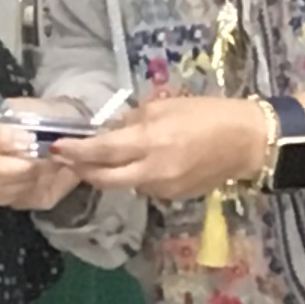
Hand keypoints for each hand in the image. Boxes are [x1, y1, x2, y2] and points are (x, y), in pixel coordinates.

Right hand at [0, 112, 60, 211]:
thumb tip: (29, 140)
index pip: (34, 170)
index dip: (54, 159)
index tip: (68, 145)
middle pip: (31, 188)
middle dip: (54, 176)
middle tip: (70, 158)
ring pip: (19, 197)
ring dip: (39, 183)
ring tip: (53, 166)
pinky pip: (4, 199)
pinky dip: (20, 189)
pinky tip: (20, 174)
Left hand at [47, 93, 274, 202]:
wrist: (247, 142)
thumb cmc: (208, 114)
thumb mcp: (165, 105)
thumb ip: (133, 120)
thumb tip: (111, 130)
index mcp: (150, 142)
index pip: (102, 151)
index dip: (76, 151)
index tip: (56, 147)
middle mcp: (152, 171)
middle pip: (104, 179)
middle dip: (83, 170)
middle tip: (68, 158)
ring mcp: (163, 189)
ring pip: (123, 184)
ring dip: (110, 172)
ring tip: (107, 156)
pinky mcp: (173, 197)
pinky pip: (144, 187)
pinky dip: (136, 176)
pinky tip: (142, 163)